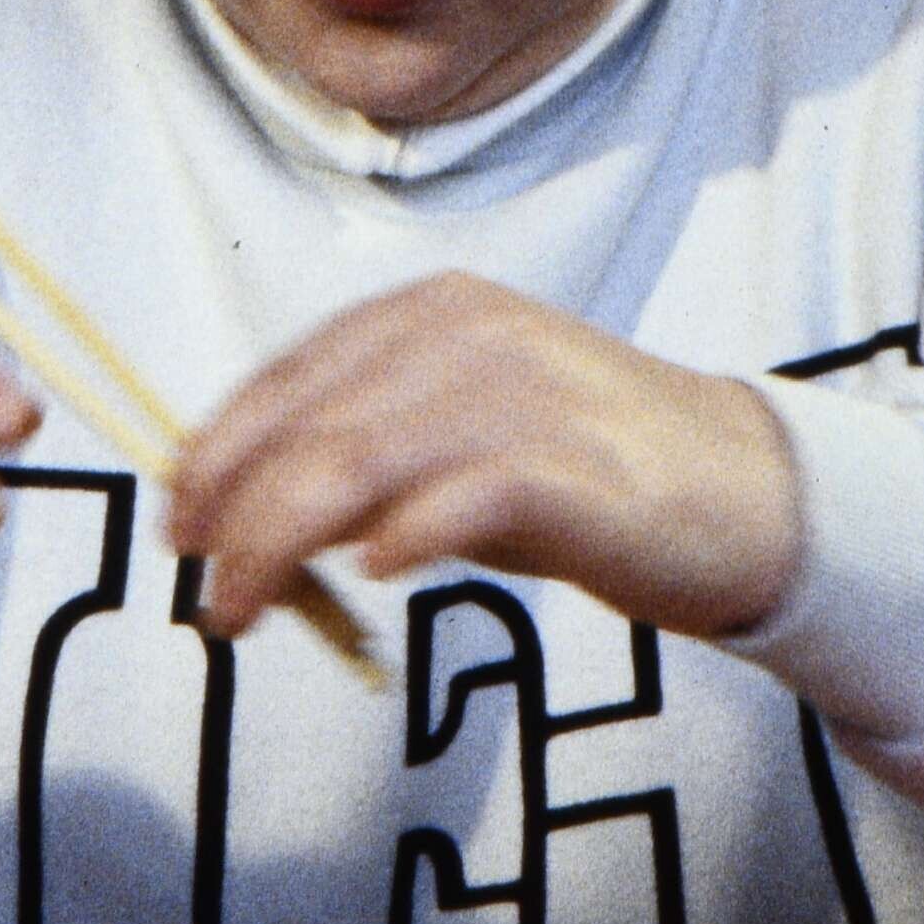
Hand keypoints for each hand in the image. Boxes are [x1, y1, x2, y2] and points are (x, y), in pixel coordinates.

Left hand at [163, 272, 800, 645]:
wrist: (746, 493)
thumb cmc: (592, 473)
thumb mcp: (461, 444)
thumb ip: (364, 460)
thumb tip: (246, 515)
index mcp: (432, 312)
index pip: (287, 379)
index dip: (216, 455)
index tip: (177, 528)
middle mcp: (468, 335)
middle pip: (308, 430)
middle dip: (235, 520)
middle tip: (206, 599)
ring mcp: (520, 394)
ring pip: (355, 465)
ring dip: (281, 548)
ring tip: (247, 611)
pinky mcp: (571, 468)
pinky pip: (458, 500)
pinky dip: (403, 537)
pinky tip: (372, 575)